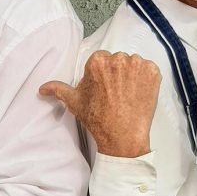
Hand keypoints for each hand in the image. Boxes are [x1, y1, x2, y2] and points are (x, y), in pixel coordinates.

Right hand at [40, 50, 160, 156]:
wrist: (123, 137)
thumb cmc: (98, 119)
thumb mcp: (74, 102)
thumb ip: (58, 89)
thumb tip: (43, 88)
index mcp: (97, 61)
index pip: (101, 60)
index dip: (102, 75)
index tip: (104, 88)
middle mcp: (118, 58)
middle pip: (118, 61)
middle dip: (117, 74)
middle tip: (115, 94)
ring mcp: (137, 65)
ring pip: (134, 65)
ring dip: (132, 76)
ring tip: (128, 95)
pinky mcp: (153, 73)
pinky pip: (150, 70)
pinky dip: (146, 80)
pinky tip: (139, 94)